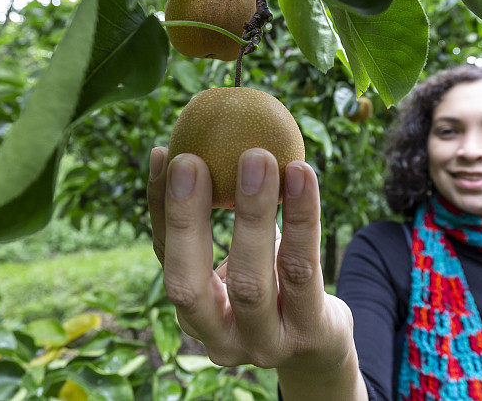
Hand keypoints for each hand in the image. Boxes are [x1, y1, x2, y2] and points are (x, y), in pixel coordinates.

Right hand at [146, 147, 354, 372]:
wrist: (320, 344)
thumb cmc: (272, 284)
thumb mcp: (240, 257)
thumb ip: (216, 217)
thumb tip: (195, 138)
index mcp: (191, 313)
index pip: (167, 258)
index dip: (161, 205)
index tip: (165, 152)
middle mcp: (217, 337)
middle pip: (188, 283)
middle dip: (187, 218)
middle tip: (194, 159)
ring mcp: (263, 343)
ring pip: (252, 280)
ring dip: (252, 214)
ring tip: (258, 158)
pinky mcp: (308, 332)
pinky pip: (304, 269)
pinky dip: (303, 218)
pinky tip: (302, 173)